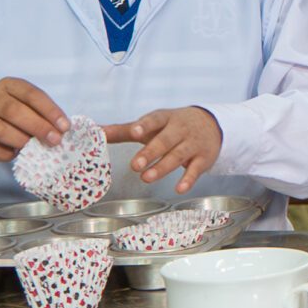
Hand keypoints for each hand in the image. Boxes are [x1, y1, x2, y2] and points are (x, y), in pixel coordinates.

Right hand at [0, 78, 69, 163]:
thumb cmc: (6, 116)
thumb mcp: (23, 108)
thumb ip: (39, 115)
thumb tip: (60, 131)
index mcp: (7, 86)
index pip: (30, 94)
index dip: (49, 110)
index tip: (64, 127)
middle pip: (13, 111)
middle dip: (38, 127)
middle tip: (54, 141)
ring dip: (20, 141)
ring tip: (33, 149)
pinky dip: (4, 153)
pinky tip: (13, 155)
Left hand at [105, 106, 225, 191]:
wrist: (211, 124)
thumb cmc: (172, 126)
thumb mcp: (151, 125)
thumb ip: (124, 130)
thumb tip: (96, 131)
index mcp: (165, 119)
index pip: (154, 120)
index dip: (144, 125)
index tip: (134, 131)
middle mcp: (180, 129)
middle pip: (165, 140)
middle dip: (150, 152)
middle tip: (135, 165)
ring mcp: (193, 144)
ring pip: (178, 156)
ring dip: (163, 167)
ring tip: (146, 178)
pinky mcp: (203, 158)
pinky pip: (196, 170)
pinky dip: (188, 179)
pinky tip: (179, 188)